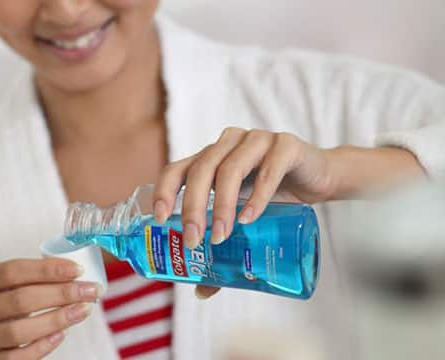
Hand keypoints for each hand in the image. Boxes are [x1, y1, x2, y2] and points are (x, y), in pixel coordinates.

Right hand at [0, 258, 102, 359]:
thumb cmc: (1, 304)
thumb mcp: (6, 285)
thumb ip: (33, 277)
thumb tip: (78, 273)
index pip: (13, 271)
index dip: (48, 269)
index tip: (77, 269)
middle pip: (21, 299)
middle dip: (61, 293)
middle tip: (90, 290)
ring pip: (21, 331)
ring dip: (58, 319)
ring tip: (83, 310)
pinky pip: (20, 357)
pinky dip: (44, 345)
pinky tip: (62, 334)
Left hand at [152, 127, 334, 298]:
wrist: (319, 178)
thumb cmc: (273, 196)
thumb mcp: (243, 219)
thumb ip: (223, 246)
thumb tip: (200, 291)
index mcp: (210, 158)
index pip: (176, 169)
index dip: (163, 192)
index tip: (159, 220)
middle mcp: (228, 144)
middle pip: (201, 171)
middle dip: (192, 208)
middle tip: (193, 241)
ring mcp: (256, 140)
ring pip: (230, 169)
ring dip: (222, 205)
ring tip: (221, 236)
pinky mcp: (286, 145)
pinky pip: (268, 170)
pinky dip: (257, 196)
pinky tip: (249, 219)